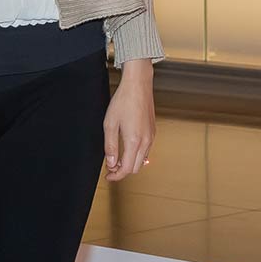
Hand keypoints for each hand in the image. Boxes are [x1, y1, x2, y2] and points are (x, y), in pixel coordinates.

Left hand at [104, 59, 154, 181]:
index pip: (126, 169)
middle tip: (110, 166)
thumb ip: (110, 146)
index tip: (108, 175)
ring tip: (117, 157)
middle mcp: (146, 141)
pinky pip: (146, 151)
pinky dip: (136, 155)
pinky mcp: (153, 132)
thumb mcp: (110, 124)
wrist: (138, 85)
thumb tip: (111, 163)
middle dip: (122, 171)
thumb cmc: (123, 101)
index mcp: (134, 141)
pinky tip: (127, 148)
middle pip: (135, 168)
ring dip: (130, 163)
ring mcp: (151, 137)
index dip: (115, 176)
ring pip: (141, 160)